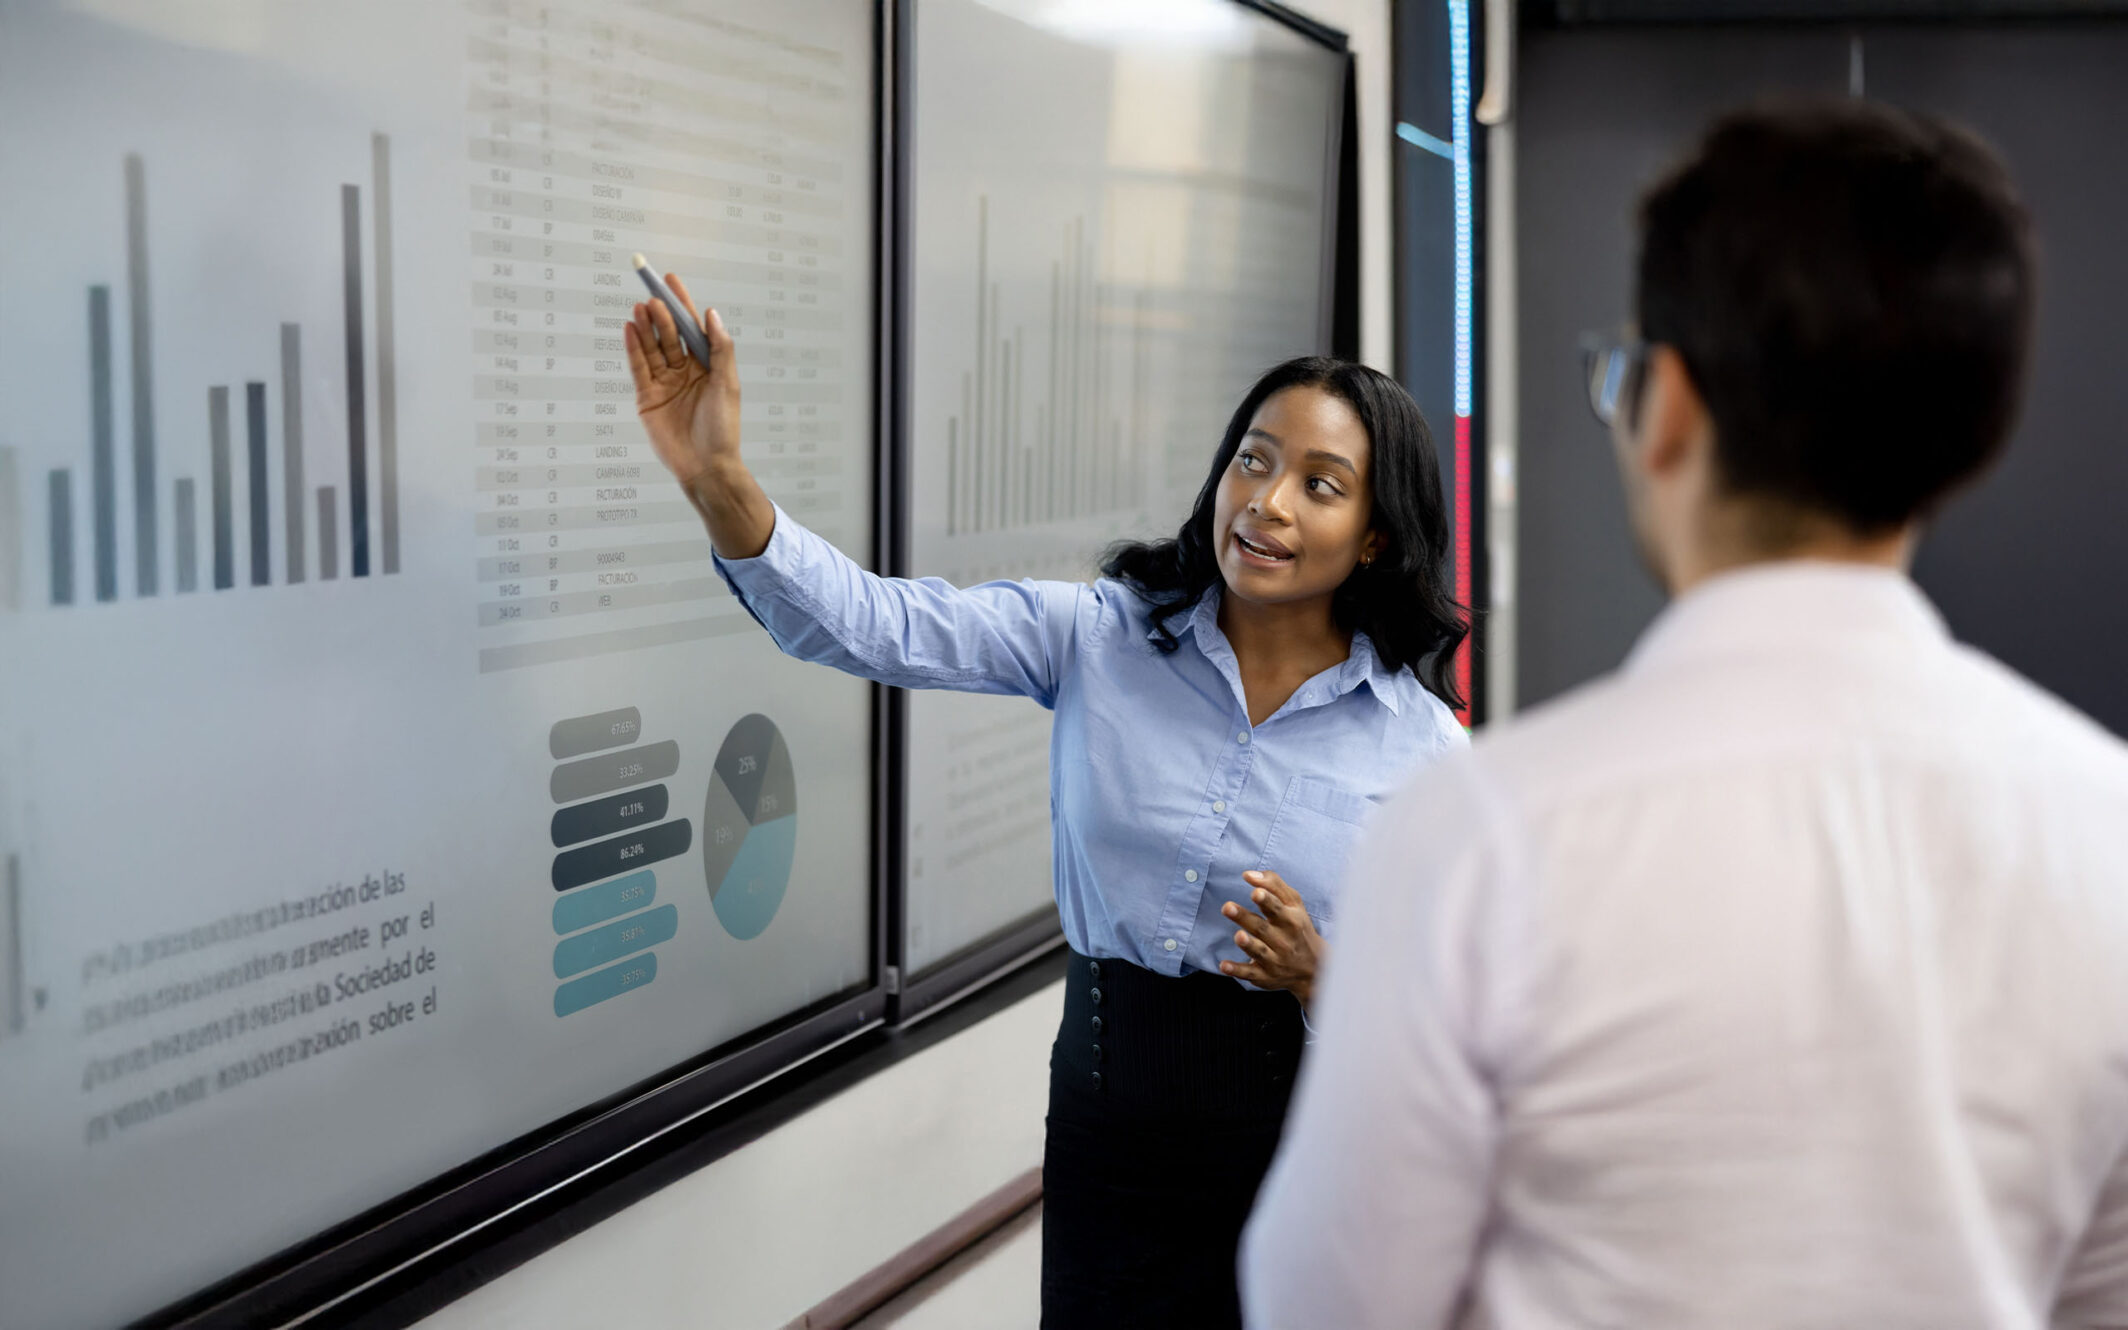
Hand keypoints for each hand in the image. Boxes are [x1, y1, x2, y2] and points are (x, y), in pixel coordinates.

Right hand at [624, 273, 739, 491]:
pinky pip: (639, 368)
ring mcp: (664, 384)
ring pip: (652, 349)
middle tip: (653, 298)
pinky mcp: (647, 398)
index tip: (670, 281)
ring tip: (639, 308)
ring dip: (645, 328)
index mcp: (707, 366)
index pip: (692, 328)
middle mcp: (684, 371)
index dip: (682, 304)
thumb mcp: (728, 384)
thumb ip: (720, 349)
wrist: (706, 467)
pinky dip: (633, 349)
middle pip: (670, 336)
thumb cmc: (723, 429)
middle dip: (662, 316)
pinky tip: (629, 330)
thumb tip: (712, 314)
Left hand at [1219, 870, 1328, 1007]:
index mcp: (1291, 920)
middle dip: (1244, 918)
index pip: (1277, 909)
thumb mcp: (1293, 903)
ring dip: (1247, 945)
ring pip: (1259, 952)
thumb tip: (1247, 875)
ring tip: (1238, 936)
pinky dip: (1237, 971)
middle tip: (1227, 906)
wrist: (1314, 967)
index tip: (1255, 893)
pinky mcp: (1264, 976)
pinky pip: (1249, 973)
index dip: (1266, 901)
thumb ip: (1273, 885)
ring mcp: (1274, 960)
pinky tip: (1223, 965)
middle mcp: (1284, 941)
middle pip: (1262, 928)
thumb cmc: (1298, 926)